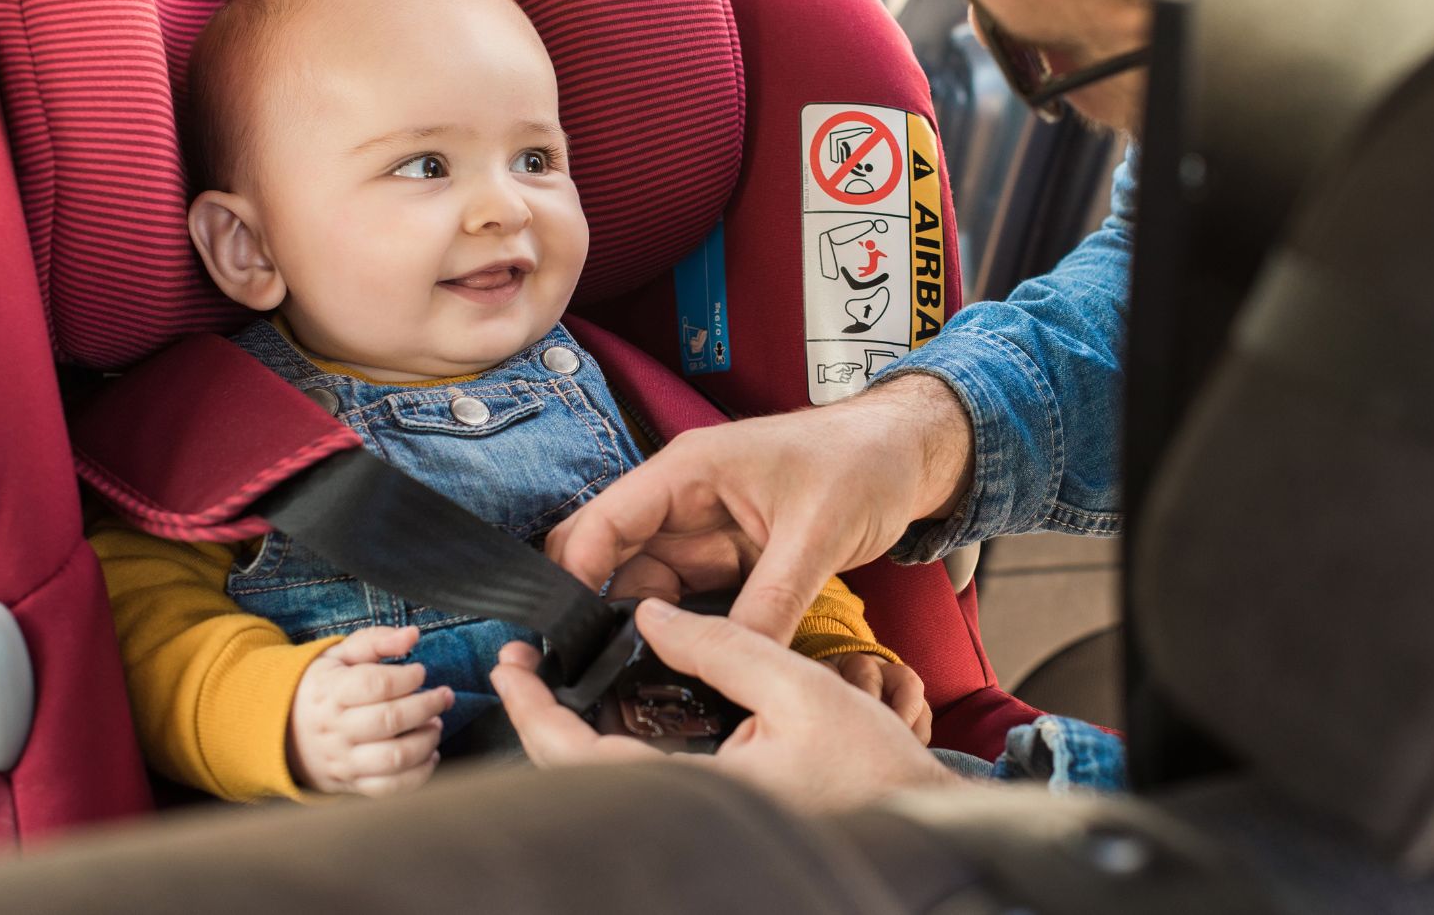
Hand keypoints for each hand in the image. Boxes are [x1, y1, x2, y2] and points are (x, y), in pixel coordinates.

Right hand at [287, 625, 453, 796]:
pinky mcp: (352, 784)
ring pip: (394, 757)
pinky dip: (419, 774)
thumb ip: (376, 641)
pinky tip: (429, 754)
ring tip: (435, 724)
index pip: (375, 684)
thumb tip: (412, 635)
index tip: (420, 671)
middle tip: (443, 696)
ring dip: (427, 740)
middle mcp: (335, 729)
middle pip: (390, 720)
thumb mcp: (339, 656)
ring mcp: (343, 760)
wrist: (282, 731)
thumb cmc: (322, 688)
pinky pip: (390, 787)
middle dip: (428, 706)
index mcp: (330, 692)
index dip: (407, 677)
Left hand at [491, 600, 959, 808]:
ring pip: (608, 781)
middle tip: (522, 665)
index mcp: (699, 793)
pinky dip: (616, 744)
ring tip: (559, 677)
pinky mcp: (714, 817)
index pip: (581, 759)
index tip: (511, 666)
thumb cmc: (874, 766)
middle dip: (541, 719)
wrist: (921, 819)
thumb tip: (652, 614)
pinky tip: (619, 706)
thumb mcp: (801, 687)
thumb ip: (723, 646)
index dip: (534, 711)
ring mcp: (698, 819)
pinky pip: (643, 782)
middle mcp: (688, 815)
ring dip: (574, 732)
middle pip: (580, 776)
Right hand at [547, 374, 974, 641]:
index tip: (566, 639)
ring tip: (636, 682)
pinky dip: (683, 632)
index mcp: (689, 472)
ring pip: (648, 587)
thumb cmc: (863, 463)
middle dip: (598, 613)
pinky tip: (682, 668)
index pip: (604, 523)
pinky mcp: (730, 558)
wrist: (909, 455)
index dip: (576, 578)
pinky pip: (689, 600)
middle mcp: (685, 501)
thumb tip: (733, 661)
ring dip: (642, 630)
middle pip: (612, 559)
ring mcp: (705, 531)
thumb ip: (772, 601)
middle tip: (595, 675)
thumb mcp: (817, 535)